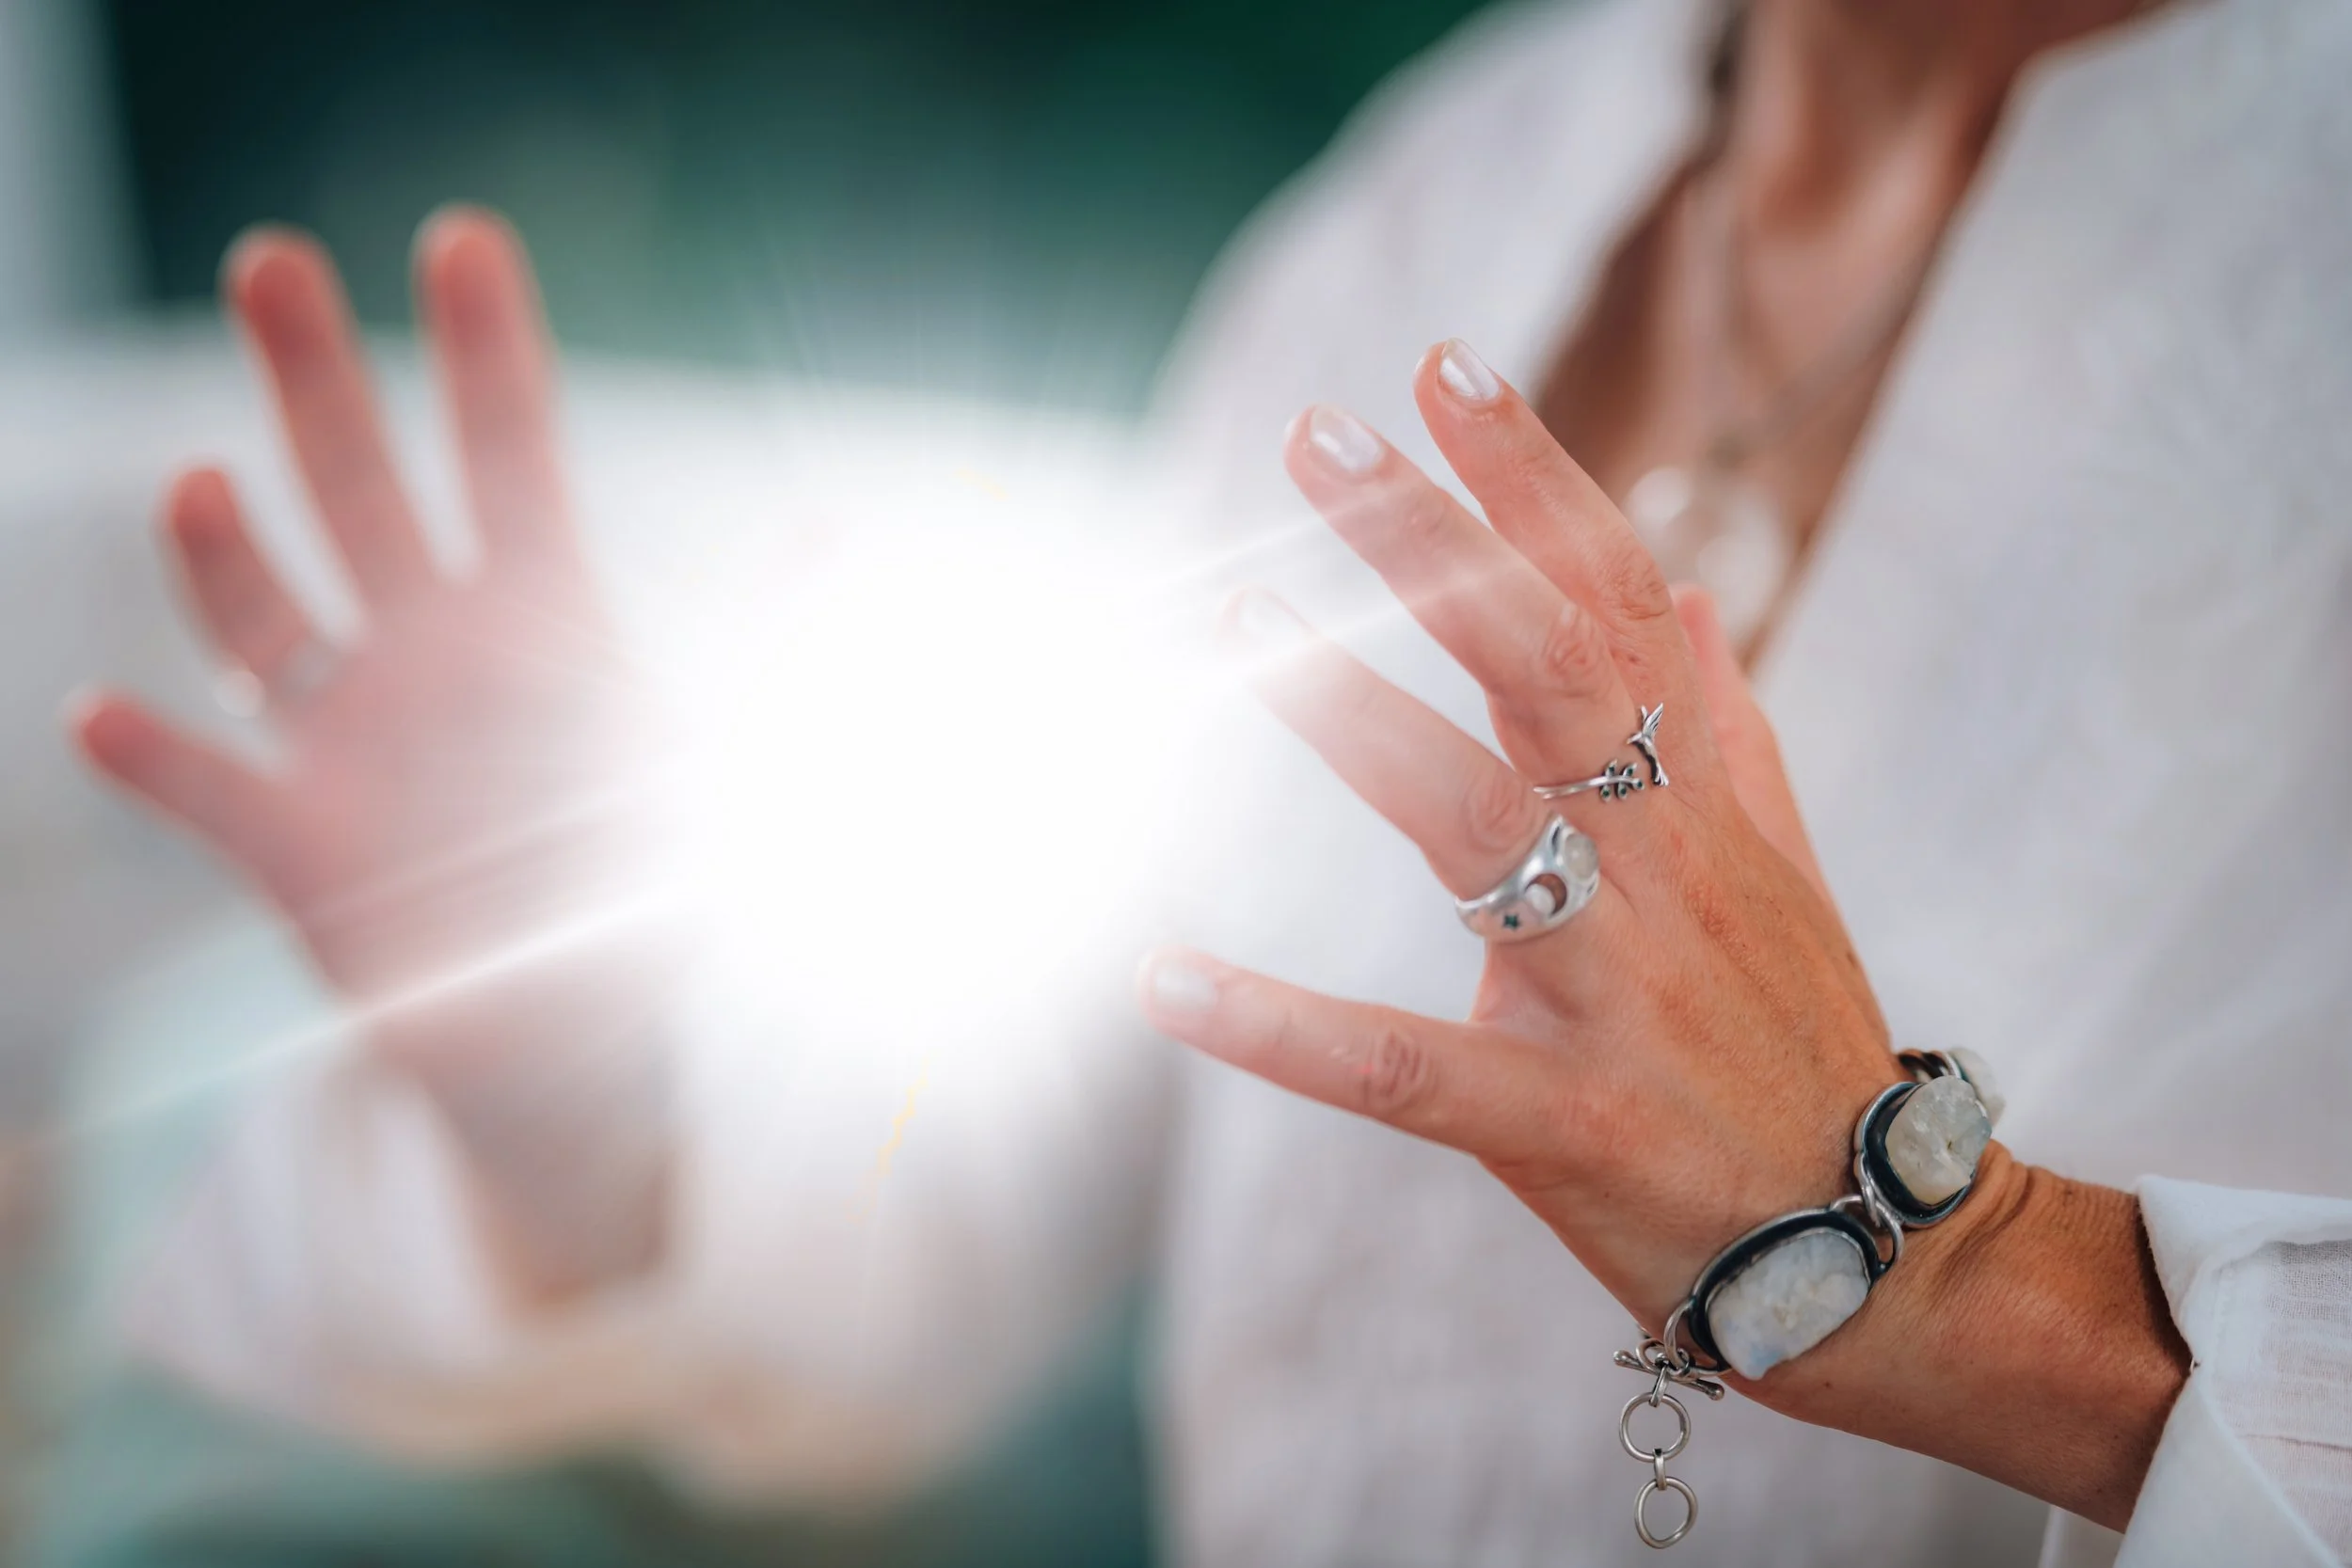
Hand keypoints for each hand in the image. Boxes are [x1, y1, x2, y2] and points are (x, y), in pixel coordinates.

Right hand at [70, 212, 672, 1293]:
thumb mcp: (714, 751)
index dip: (487, 353)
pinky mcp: (290, 838)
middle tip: (271, 257)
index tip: (464, 237)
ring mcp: (346, 735)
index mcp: (534, 617)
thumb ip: (765, 642)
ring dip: (225, 555)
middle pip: (361, 490)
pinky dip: (157, 759)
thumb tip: (837, 531)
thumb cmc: (635, 869)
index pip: (510, 455)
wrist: (568, 1034)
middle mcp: (425, 650)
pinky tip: (105, 717)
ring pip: (267, 614)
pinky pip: (206, 788)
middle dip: (315, 378)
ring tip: (201, 478)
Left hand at [1139, 340, 2183, 1523]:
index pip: (1616, 600)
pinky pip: (1404, 1067)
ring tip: (1226, 624)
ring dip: (1346, 713)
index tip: (1444, 367)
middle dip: (1433, 541)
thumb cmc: (1798, 1047)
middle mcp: (1662, 868)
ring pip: (1476, 820)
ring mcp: (1615, 991)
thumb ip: (1728, 730)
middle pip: (1543, 666)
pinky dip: (1282, 1028)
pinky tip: (1165, 982)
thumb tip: (1691, 595)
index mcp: (1699, 802)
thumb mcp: (1781, 870)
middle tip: (1318, 434)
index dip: (1533, 479)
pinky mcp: (1564, 1120)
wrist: (1877, 1257)